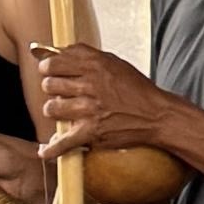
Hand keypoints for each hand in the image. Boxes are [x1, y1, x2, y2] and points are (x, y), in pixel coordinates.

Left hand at [28, 43, 173, 162]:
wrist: (157, 115)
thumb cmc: (137, 91)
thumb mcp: (114, 63)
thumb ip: (86, 56)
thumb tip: (56, 52)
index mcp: (95, 65)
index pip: (55, 62)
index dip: (48, 67)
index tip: (50, 71)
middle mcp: (90, 85)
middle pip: (49, 84)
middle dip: (53, 89)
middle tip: (62, 93)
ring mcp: (89, 109)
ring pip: (51, 108)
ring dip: (56, 112)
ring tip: (65, 113)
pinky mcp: (91, 131)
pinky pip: (63, 141)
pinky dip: (52, 149)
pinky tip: (46, 151)